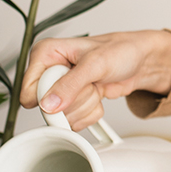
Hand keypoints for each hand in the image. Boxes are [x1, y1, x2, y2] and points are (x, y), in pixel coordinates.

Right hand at [20, 30, 170, 131]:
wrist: (140, 61)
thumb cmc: (121, 50)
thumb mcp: (95, 64)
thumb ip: (70, 85)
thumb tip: (48, 104)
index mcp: (46, 54)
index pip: (29, 90)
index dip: (50, 95)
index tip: (72, 88)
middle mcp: (50, 71)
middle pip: (47, 108)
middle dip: (75, 100)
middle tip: (90, 83)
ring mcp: (61, 89)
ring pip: (63, 117)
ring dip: (86, 105)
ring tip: (96, 85)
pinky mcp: (73, 102)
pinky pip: (76, 121)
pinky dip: (92, 111)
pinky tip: (99, 93)